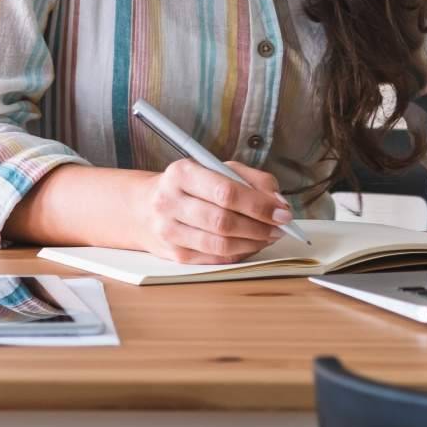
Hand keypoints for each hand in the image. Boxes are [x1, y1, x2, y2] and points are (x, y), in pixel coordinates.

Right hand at [139, 159, 292, 263]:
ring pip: (220, 245)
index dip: (259, 205)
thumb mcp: (217, 168)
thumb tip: (279, 203)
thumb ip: (252, 180)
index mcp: (182, 173)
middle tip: (281, 227)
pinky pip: (215, 259)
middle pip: (224, 222)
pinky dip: (240, 254)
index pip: (226, 192)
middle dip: (260, 227)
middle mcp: (170, 202)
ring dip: (253, 243)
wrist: (144, 207)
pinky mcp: (174, 255)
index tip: (282, 212)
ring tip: (269, 236)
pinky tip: (251, 244)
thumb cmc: (190, 185)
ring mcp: (170, 232)